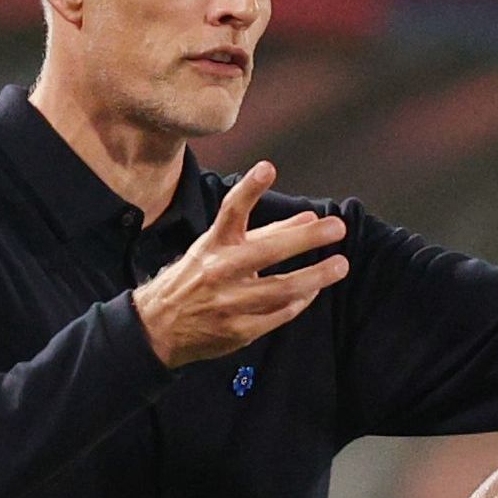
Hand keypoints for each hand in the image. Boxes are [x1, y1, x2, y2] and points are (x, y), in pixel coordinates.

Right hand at [132, 163, 350, 362]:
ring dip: (315, 276)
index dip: (249, 188)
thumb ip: (266, 232)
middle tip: (337, 227)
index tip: (268, 167)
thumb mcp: (220, 249)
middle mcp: (220, 271)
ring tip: (339, 265)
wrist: (158, 327)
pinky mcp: (238, 331)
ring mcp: (229, 303)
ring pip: (281, 288)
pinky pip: (278, 314)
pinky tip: (312, 292)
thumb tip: (308, 218)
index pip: (231, 211)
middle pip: (268, 251)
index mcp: (214, 245)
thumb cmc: (195, 279)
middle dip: (306, 238)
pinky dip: (299, 302)